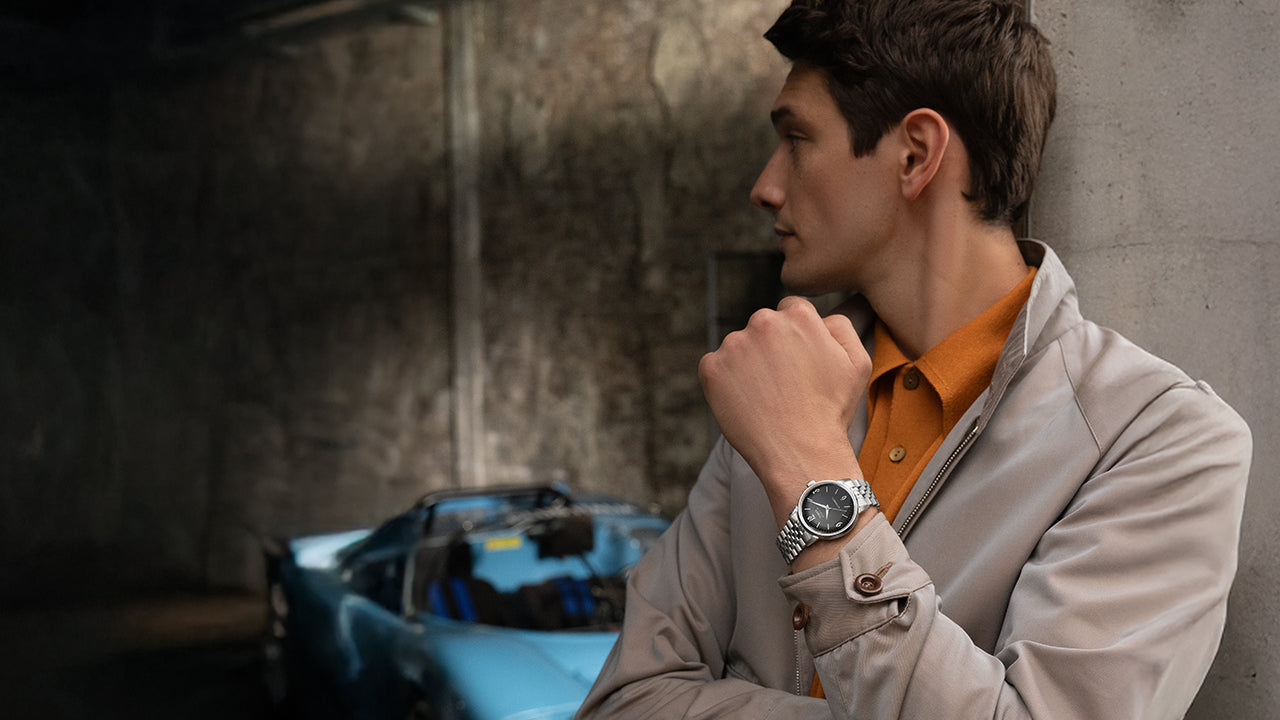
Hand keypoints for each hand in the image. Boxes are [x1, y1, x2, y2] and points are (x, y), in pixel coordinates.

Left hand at [698, 297, 871, 527]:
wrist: (800, 452)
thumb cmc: (831, 411)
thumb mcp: (857, 363)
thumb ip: (841, 327)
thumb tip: (822, 316)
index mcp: (798, 316)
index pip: (791, 310)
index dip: (796, 337)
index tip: (798, 362)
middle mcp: (763, 322)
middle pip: (763, 326)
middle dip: (771, 347)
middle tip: (783, 383)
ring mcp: (733, 345)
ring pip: (739, 347)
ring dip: (748, 364)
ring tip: (766, 397)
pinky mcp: (712, 368)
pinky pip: (715, 366)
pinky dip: (725, 381)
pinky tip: (746, 401)